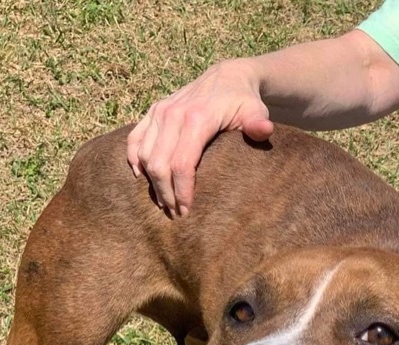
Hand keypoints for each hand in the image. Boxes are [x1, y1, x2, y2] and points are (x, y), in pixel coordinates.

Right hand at [127, 59, 273, 216]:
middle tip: (175, 214)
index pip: (182, 164)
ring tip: (164, 202)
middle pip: (159, 164)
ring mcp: (160, 112)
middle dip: (165, 194)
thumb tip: (264, 130)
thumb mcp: (255, 111)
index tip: (187, 212)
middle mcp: (173, 114)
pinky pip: (134, 140)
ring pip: (144, 155)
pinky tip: (142, 177)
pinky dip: (134, 160)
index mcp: (197, 118)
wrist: (227, 77)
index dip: (182, 192)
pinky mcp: (153, 111)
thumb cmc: (243, 101)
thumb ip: (258, 123)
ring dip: (152, 183)